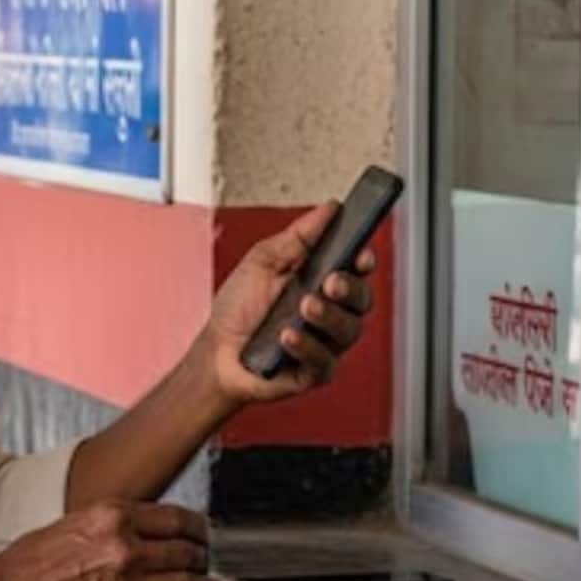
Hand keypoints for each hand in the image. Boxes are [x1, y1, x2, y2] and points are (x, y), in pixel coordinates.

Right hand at [0, 500, 232, 580]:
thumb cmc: (32, 562)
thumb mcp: (78, 522)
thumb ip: (118, 525)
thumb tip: (154, 531)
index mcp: (114, 517)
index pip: (179, 518)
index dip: (200, 528)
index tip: (205, 533)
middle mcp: (125, 549)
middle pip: (189, 552)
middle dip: (205, 558)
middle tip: (209, 561)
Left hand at [200, 201, 378, 406]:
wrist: (215, 353)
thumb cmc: (238, 309)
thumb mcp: (263, 261)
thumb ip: (299, 236)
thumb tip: (330, 209)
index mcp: (321, 281)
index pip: (357, 268)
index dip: (364, 260)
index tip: (360, 254)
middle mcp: (331, 312)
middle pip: (362, 299)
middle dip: (350, 288)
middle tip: (330, 281)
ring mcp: (326, 342)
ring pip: (348, 330)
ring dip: (327, 316)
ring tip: (303, 307)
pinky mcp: (316, 371)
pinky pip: (324, 360)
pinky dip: (306, 346)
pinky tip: (286, 337)